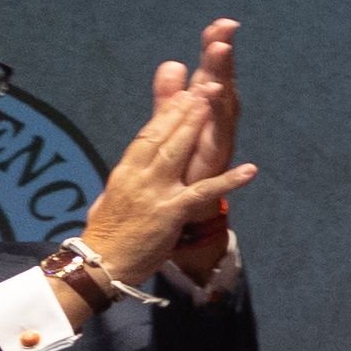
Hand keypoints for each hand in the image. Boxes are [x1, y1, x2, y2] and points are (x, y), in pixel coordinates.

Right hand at [75, 76, 254, 295]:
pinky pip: (203, 193)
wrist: (99, 266)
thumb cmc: (108, 235)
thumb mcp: (113, 197)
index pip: (149, 134)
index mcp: (126, 171)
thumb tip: (133, 164)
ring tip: (216, 104)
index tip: (185, 93)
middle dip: (186, 109)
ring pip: (178, 153)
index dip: (168, 112)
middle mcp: (139, 176)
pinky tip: (250, 170)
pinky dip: (228, 181)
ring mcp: (155, 193)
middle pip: (164, 135)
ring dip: (197, 126)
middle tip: (207, 85)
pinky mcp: (170, 213)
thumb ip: (129, 177)